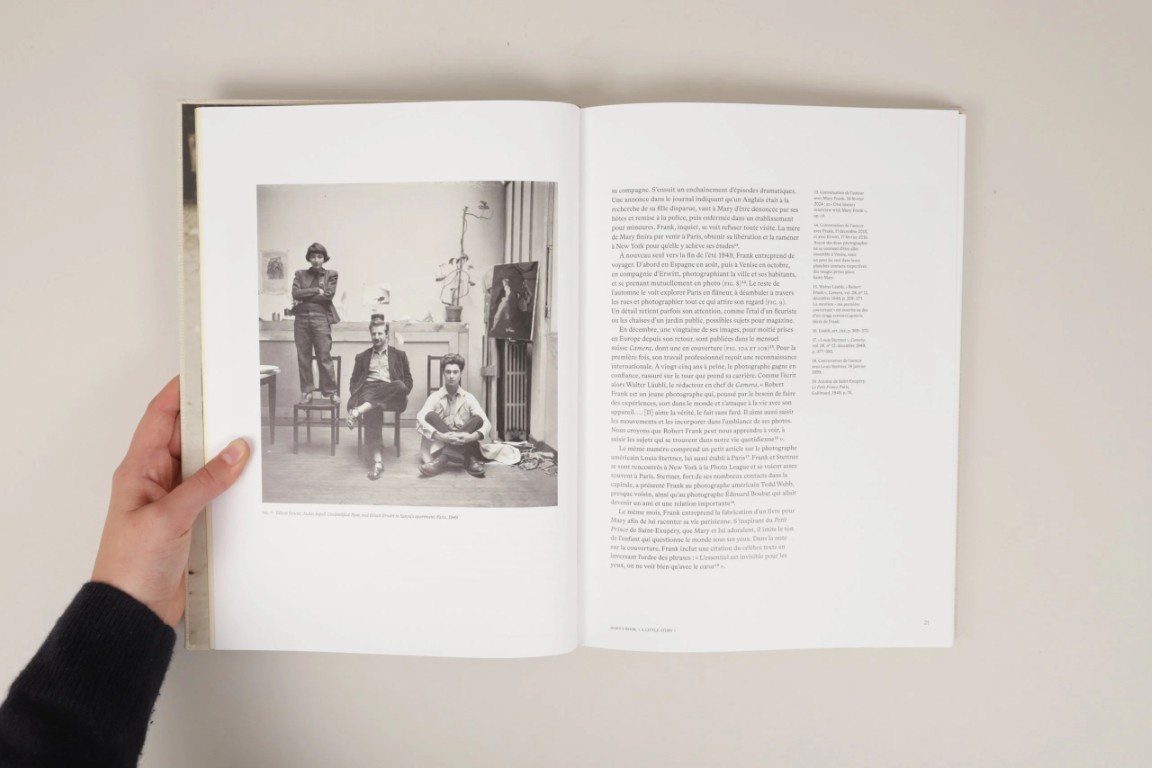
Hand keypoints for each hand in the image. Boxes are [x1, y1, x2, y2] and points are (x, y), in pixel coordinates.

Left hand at [91, 377, 249, 626]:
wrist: (132, 610)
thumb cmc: (131, 566)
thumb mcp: (170, 517)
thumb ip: (205, 482)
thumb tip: (236, 451)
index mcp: (138, 470)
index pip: (160, 417)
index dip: (181, 392)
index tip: (205, 372)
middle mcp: (155, 480)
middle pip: (187, 436)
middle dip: (213, 419)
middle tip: (240, 401)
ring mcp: (173, 500)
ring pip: (204, 463)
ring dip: (226, 454)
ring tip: (252, 438)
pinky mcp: (189, 520)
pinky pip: (214, 491)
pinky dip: (231, 482)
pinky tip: (248, 480)